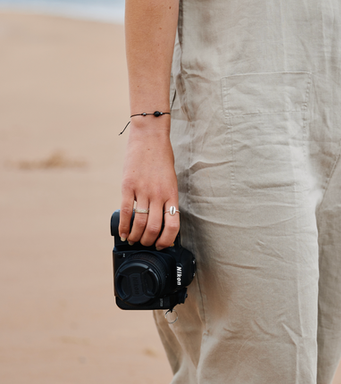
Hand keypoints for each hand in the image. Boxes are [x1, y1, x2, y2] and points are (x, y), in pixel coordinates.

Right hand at [119, 120, 179, 248]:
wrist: (149, 138)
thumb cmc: (161, 158)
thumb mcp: (170, 179)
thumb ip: (166, 198)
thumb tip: (162, 218)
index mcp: (172, 194)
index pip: (173, 225)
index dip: (167, 240)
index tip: (162, 245)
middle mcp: (159, 194)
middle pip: (154, 228)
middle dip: (149, 242)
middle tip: (145, 244)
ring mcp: (143, 191)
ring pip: (140, 223)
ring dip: (136, 237)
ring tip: (134, 240)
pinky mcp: (128, 186)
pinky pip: (125, 212)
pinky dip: (124, 227)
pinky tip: (124, 233)